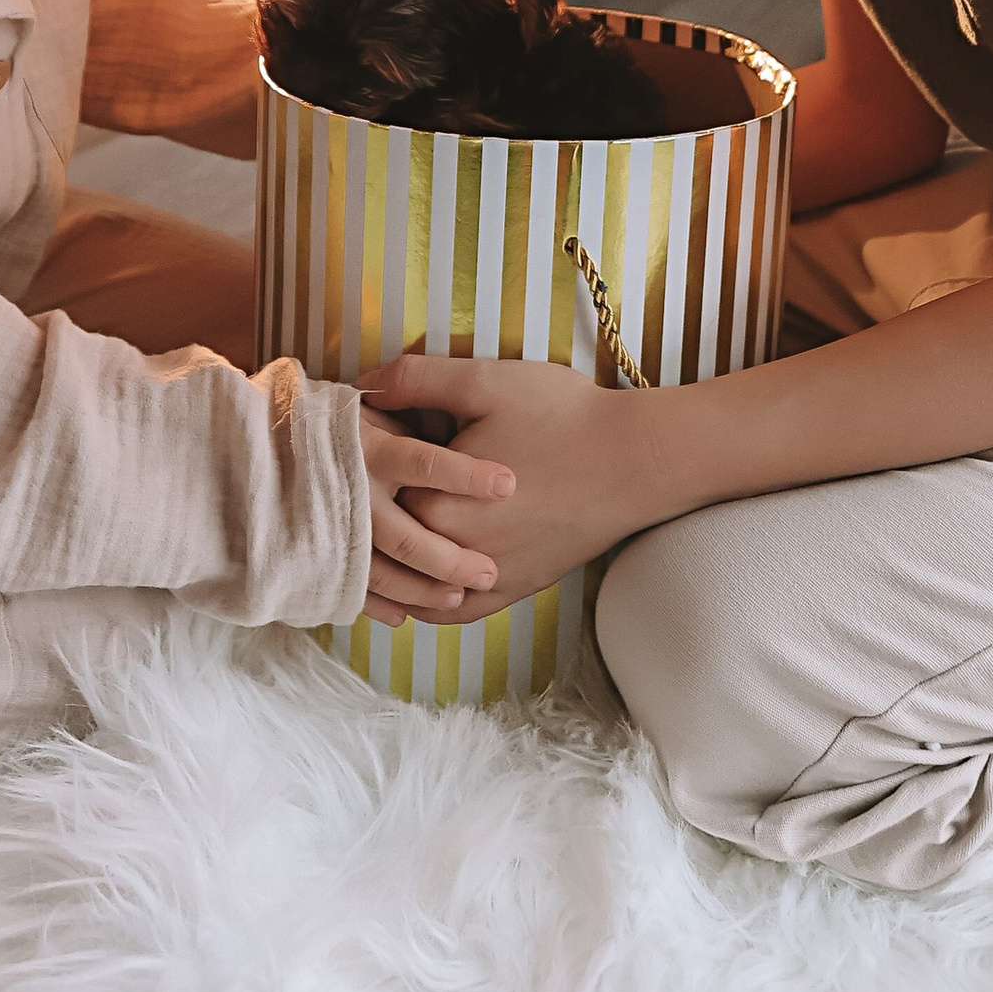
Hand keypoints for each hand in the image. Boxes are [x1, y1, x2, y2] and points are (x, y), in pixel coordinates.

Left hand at [361, 354, 672, 618]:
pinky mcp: (512, 591)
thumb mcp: (485, 382)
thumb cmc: (565, 416)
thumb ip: (416, 379)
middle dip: (368, 513)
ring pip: (411, 585)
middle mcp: (450, 550)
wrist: (635, 462)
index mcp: (431, 499)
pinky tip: (418, 588)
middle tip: (363, 483)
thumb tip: (361, 386)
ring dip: (389, 568)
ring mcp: (483, 578)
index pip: (367, 487)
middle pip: (384, 539)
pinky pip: (453, 612)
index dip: (359, 460)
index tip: (357, 439)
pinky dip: (429, 602)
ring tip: (374, 540)